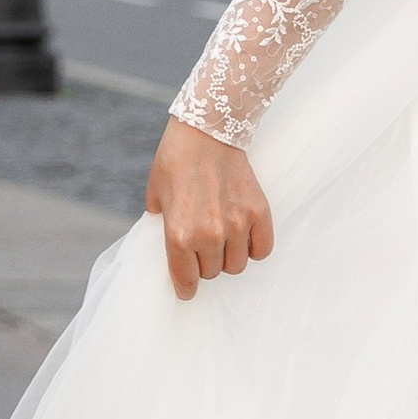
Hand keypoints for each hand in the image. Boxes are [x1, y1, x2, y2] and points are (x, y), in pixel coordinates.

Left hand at [145, 118, 273, 303]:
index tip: (188, 289)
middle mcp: (209, 234)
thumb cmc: (174, 160)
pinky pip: (262, 250)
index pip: (186, 281)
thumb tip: (169, 247)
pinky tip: (244, 237)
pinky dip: (253, 248)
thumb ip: (161, 226)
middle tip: (202, 247)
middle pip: (213, 273)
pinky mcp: (258, 213)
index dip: (186, 288)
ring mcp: (236, 224)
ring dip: (229, 257)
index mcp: (178, 234)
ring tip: (223, 239)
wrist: (207, 129)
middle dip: (205, 264)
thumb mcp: (156, 196)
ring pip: (237, 265)